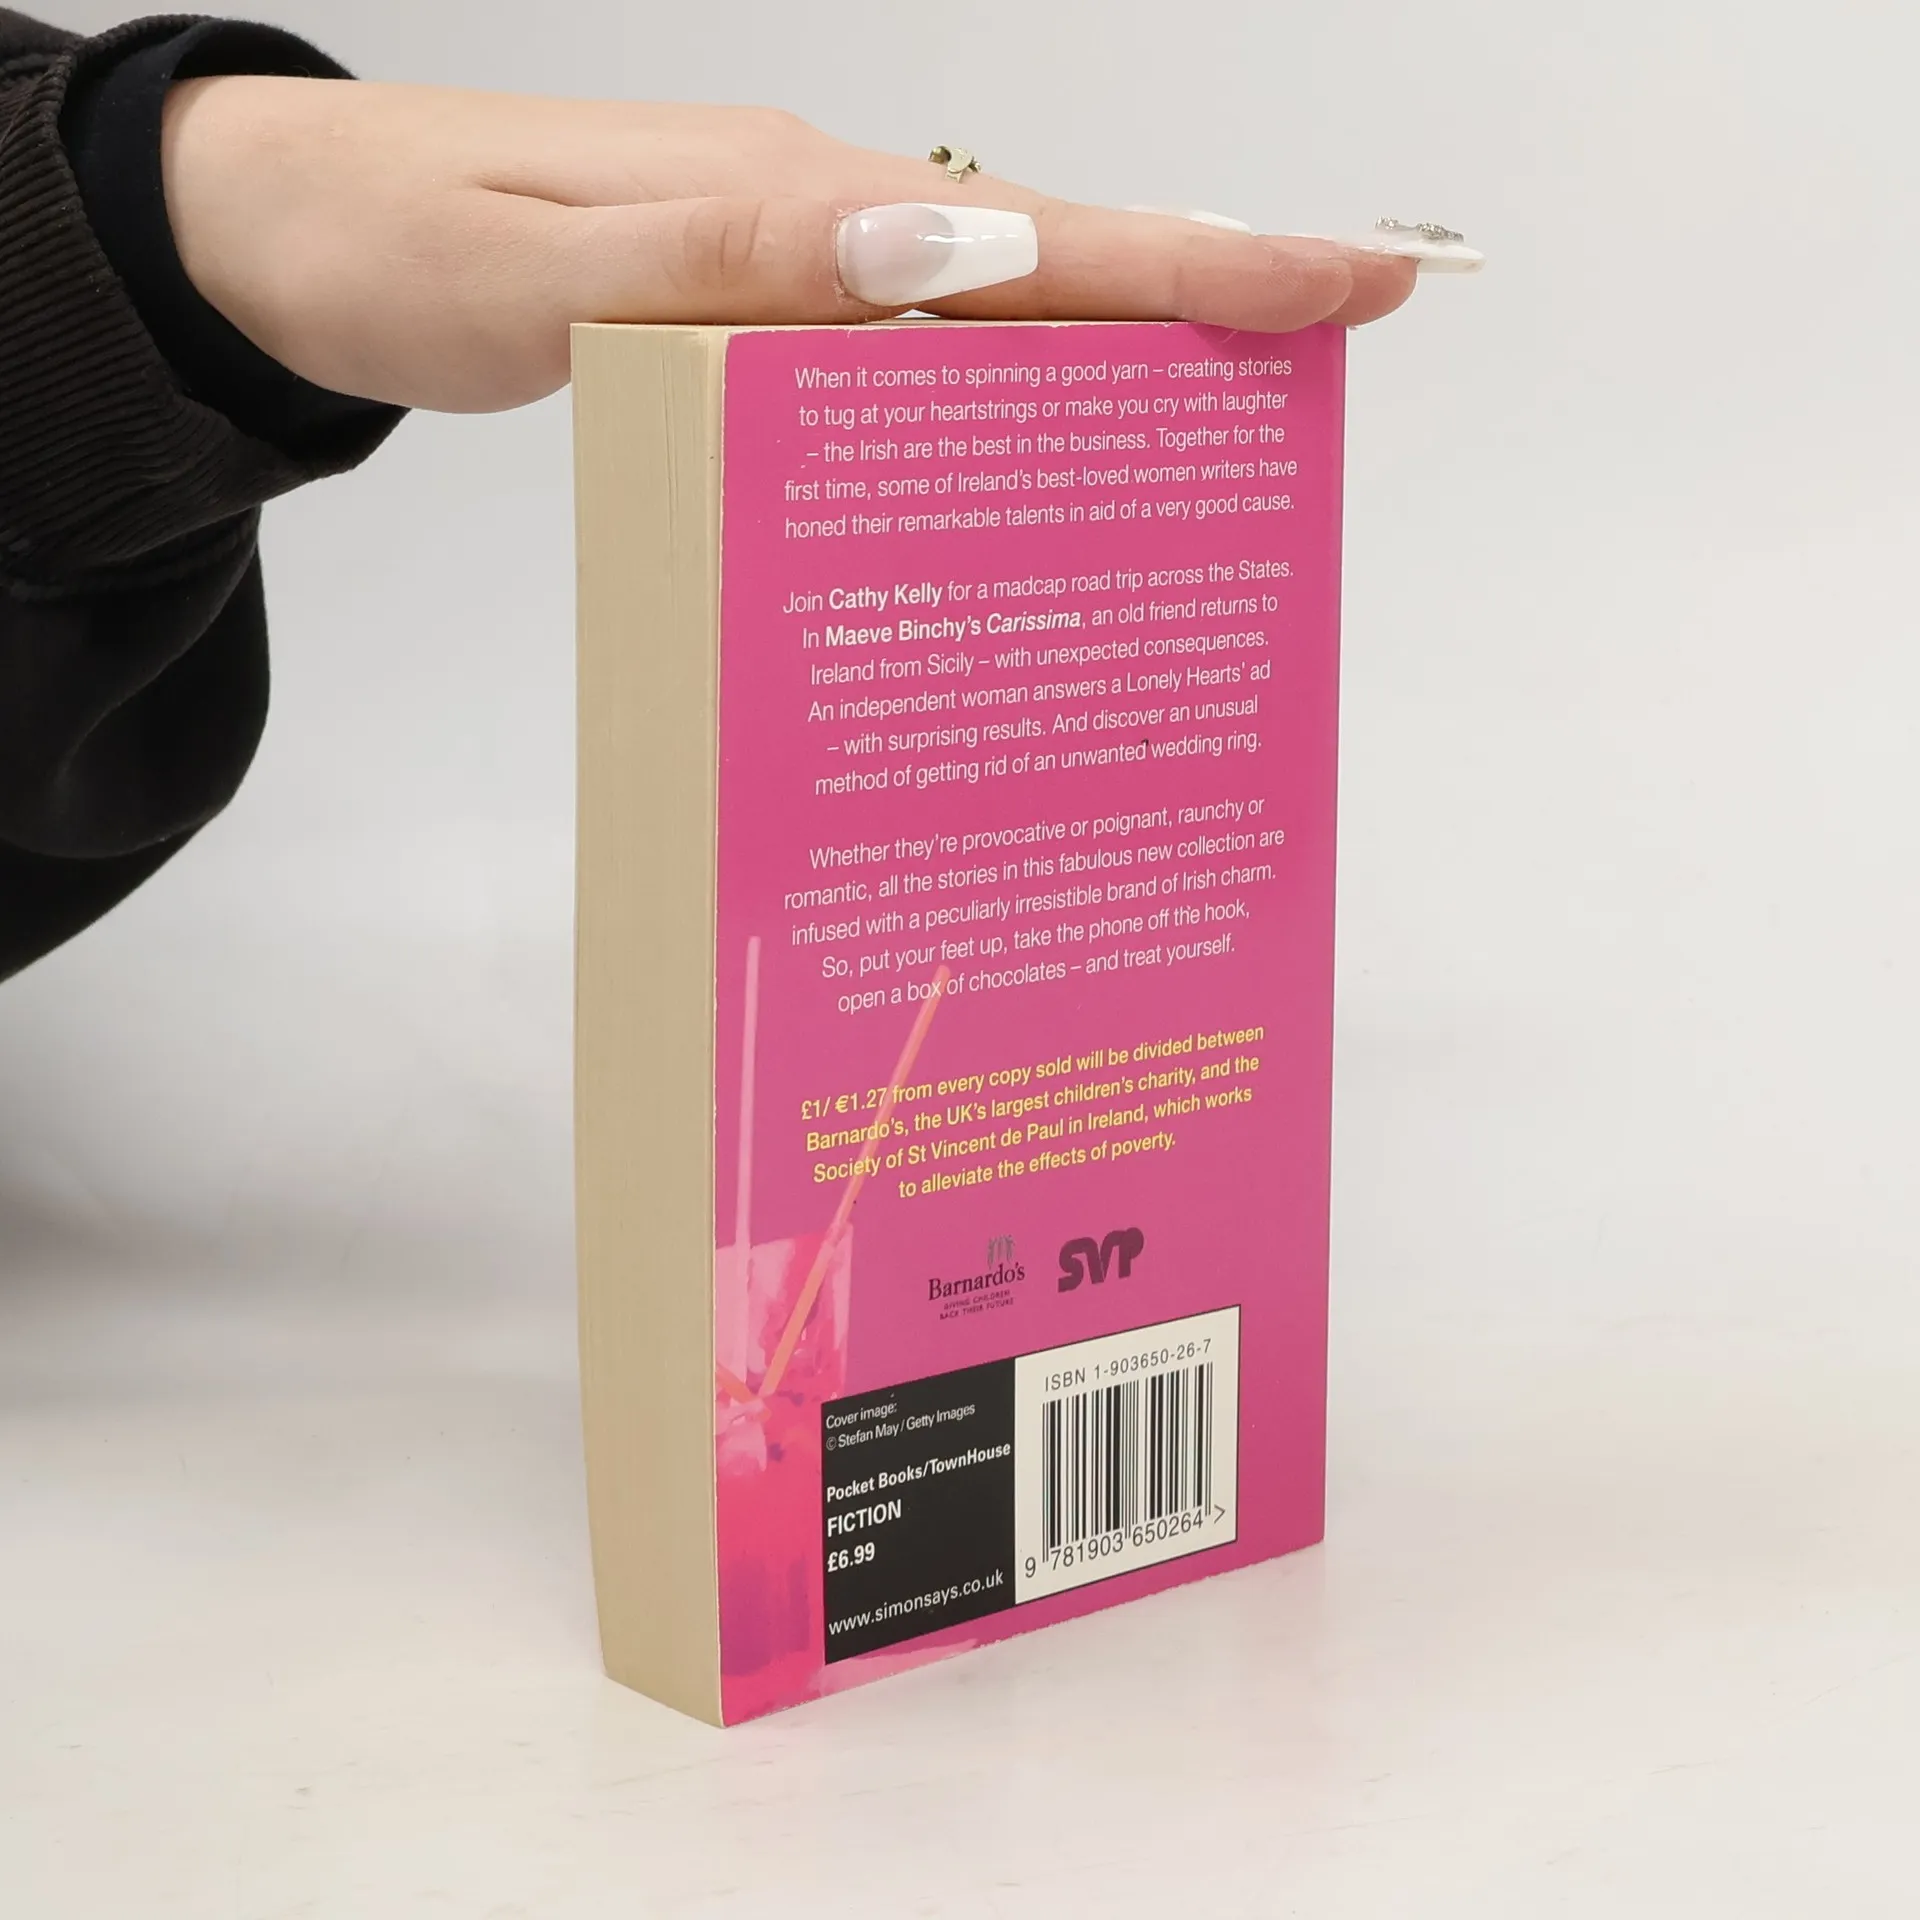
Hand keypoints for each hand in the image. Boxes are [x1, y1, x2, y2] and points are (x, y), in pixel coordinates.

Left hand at [160, 79, 1416, 413]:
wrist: (277, 232)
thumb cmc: (395, 252)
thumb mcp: (544, 276)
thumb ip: (734, 272)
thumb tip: (942, 252)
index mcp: (791, 206)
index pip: (1037, 235)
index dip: (1203, 261)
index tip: (1352, 278)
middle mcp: (813, 221)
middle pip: (1049, 269)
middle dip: (1201, 313)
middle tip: (1333, 365)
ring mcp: (786, 259)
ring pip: (988, 315)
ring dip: (1106, 370)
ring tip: (1217, 443)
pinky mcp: (752, 303)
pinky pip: (905, 352)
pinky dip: (988, 399)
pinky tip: (1016, 459)